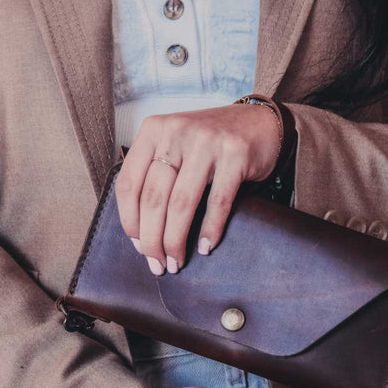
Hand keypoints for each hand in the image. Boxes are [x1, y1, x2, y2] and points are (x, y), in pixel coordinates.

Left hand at [115, 104, 279, 274]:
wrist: (259, 123)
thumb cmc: (212, 143)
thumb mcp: (176, 145)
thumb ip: (155, 173)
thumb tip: (140, 230)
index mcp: (154, 129)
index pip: (129, 183)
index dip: (129, 222)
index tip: (137, 246)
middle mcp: (177, 132)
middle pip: (153, 198)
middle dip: (152, 240)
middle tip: (157, 263)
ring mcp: (207, 142)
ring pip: (181, 204)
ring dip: (176, 241)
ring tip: (176, 261)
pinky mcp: (235, 155)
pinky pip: (218, 203)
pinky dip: (210, 230)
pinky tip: (205, 247)